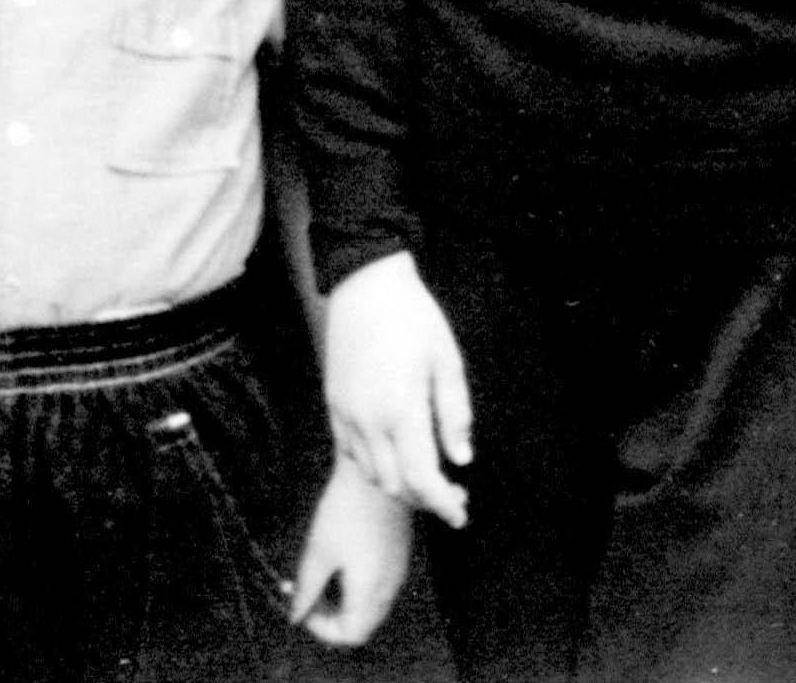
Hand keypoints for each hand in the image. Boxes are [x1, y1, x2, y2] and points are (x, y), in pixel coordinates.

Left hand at [291, 453, 412, 645]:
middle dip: (332, 618)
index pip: (349, 635)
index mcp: (370, 592)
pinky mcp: (399, 555)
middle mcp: (388, 588)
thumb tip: (296, 616)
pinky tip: (341, 564)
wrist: (376, 472)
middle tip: (308, 596)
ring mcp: (397, 572)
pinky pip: (378, 588)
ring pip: (370, 607)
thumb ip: (307, 589)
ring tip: (320, 579)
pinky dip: (358, 588)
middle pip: (361, 625)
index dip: (322, 630)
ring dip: (344, 603)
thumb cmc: (345, 510)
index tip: (302, 608)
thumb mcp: (318, 551)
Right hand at [324, 251, 471, 527]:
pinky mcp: (333, 403)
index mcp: (401, 408)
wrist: (366, 282)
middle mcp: (368, 419)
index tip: (461, 514)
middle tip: (450, 493)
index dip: (443, 504)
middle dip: (424, 499)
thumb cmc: (414, 317)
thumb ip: (454, 414)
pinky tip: (394, 450)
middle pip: (395, 486)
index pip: (421, 479)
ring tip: (423, 472)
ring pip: (370, 474)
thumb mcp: (447, 359)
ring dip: (398, 483)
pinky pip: (350, 452)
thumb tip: (462, 459)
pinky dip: (374, 464)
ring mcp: (346, 412)